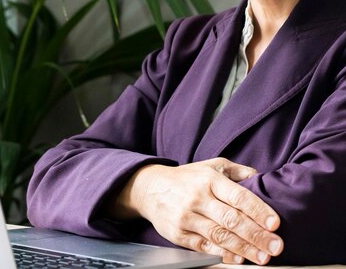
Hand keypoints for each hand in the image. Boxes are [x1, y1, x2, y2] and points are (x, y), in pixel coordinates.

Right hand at [108, 158, 282, 264]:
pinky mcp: (178, 233)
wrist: (149, 188)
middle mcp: (197, 197)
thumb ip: (236, 171)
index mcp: (209, 179)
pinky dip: (221, 254)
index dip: (258, 211)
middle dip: (256, 235)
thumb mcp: (210, 166)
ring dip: (244, 248)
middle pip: (232, 219)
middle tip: (276, 246)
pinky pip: (203, 246)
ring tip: (263, 257)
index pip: (238, 196)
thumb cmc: (186, 178)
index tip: (275, 224)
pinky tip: (237, 259)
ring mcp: (187, 217)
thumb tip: (260, 177)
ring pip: (219, 235)